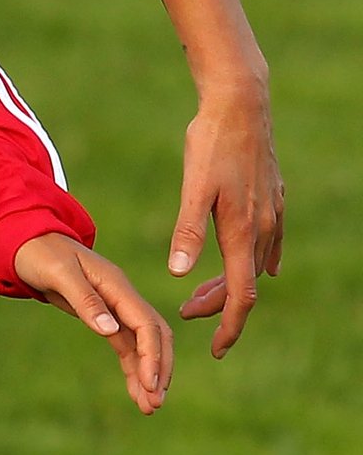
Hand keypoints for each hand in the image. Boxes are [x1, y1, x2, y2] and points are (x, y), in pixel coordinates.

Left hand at [14, 233, 172, 414]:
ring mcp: (115, 306)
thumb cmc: (40, 252)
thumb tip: (111, 331)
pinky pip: (125, 345)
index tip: (151, 384)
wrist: (25, 240)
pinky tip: (135, 389)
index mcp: (116, 284)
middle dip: (158, 369)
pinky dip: (132, 367)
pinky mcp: (103, 315)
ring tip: (148, 407)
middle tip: (155, 404)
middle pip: (154, 336)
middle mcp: (122, 296)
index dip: (152, 355)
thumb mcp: (59, 273)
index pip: (146, 324)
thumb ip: (85, 300)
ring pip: (141, 345)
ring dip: (146, 374)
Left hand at [167, 89, 284, 357]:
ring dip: (232, 281)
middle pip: (246, 282)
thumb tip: (178, 274)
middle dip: (219, 305)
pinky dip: (258, 259)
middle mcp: (263, 227)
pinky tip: (258, 264)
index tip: (215, 349)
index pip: (240, 294)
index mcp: (241, 230)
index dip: (228, 325)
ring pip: (256, 262)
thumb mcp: (193, 186)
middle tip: (186, 312)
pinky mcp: (274, 198)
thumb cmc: (211, 142)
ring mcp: (273, 212)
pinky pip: (272, 241)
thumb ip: (186, 231)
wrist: (241, 105)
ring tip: (201, 289)